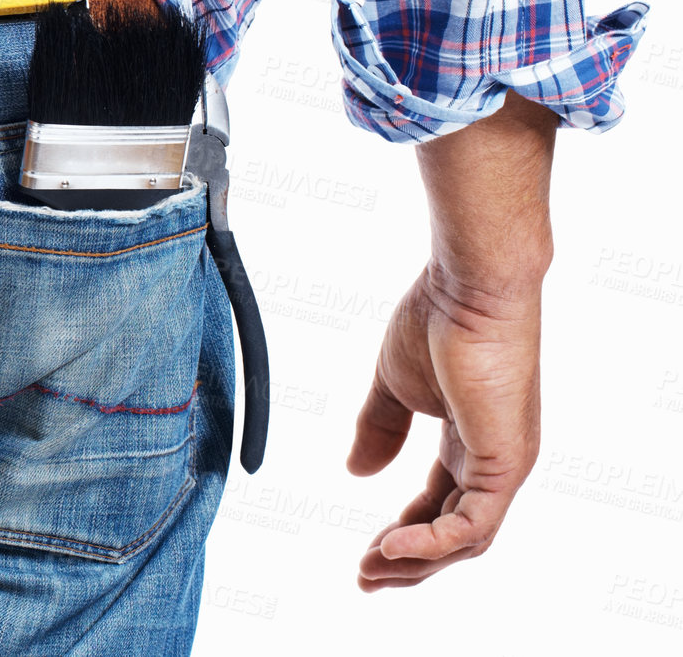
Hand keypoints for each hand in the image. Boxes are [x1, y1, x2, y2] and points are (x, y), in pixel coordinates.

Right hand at [346, 94, 556, 589]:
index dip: (403, 532)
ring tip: (371, 568)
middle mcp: (495, 460)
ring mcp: (505, 463)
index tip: (365, 550)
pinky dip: (431, 543)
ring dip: (416, 562)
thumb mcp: (394, 384)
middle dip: (407, 562)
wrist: (467, 285)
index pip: (441, 505)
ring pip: (466, 540)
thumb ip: (379, 428)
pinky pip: (472, 524)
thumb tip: (357, 472)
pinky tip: (391, 546)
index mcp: (472, 442)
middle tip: (364, 577)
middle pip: (455, 534)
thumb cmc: (436, 317)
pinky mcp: (504, 461)